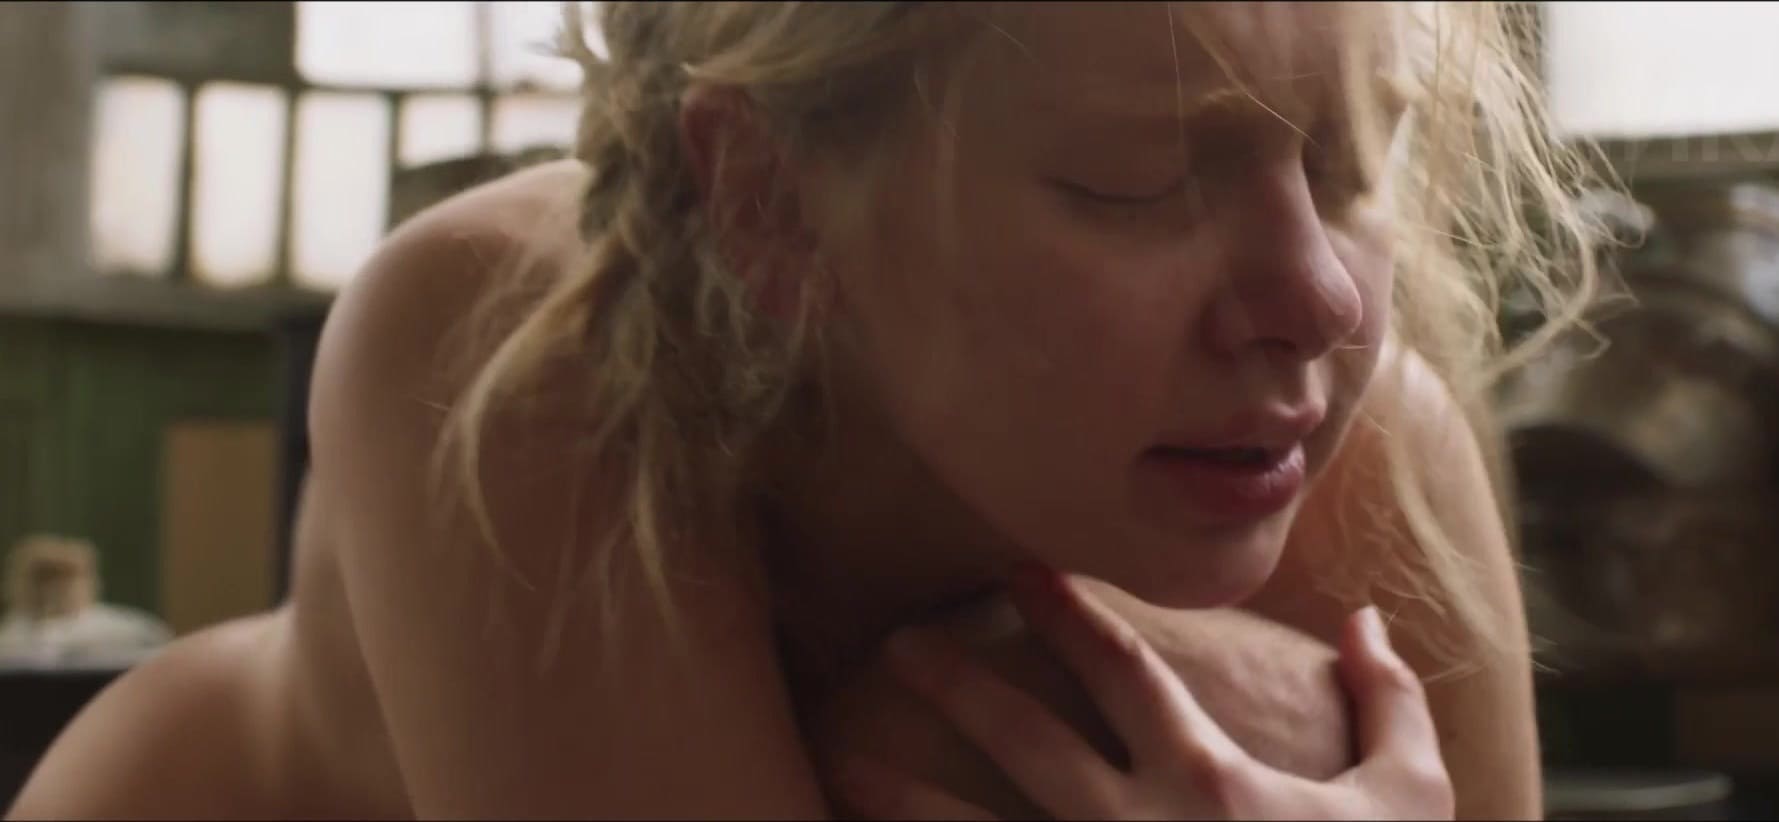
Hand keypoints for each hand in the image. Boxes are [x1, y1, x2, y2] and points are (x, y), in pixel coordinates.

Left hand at [829, 567, 1453, 819]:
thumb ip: (1386, 704)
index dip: (1067, 615)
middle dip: (959, 685)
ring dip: (909, 801)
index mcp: (1213, 783)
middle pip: (1027, 741)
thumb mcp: (1412, 800)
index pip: (1122, 672)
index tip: (1014, 572)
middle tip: (898, 644)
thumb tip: (1365, 621)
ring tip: (846, 764)